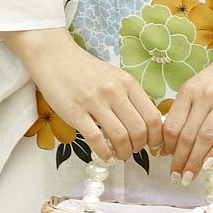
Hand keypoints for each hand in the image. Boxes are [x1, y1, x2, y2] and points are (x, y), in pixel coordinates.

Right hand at [2, 27, 163, 162]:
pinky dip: (105, 153)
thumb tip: (146, 125)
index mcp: (127, 82)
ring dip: (123, 153)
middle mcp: (114, 91)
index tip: (152, 145)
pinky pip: (96, 140)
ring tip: (120, 154)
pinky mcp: (76, 112)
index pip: (153, 116)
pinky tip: (105, 156)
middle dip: (139, 147)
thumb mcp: (115, 77)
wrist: (55, 57)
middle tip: (133, 150)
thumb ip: (130, 97)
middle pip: (139, 130)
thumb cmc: (86, 70)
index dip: (156, 136)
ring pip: (120, 137)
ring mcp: (94, 101)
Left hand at [160, 28, 212, 184]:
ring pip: (206, 137)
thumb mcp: (198, 85)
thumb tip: (172, 139)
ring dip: (196, 161)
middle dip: (180, 160)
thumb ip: (187, 108)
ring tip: (189, 176)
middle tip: (176, 176)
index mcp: (189, 90)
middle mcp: (204, 95)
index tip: (165, 160)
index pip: (172, 124)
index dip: (167, 146)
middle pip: (187, 135)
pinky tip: (210, 165)